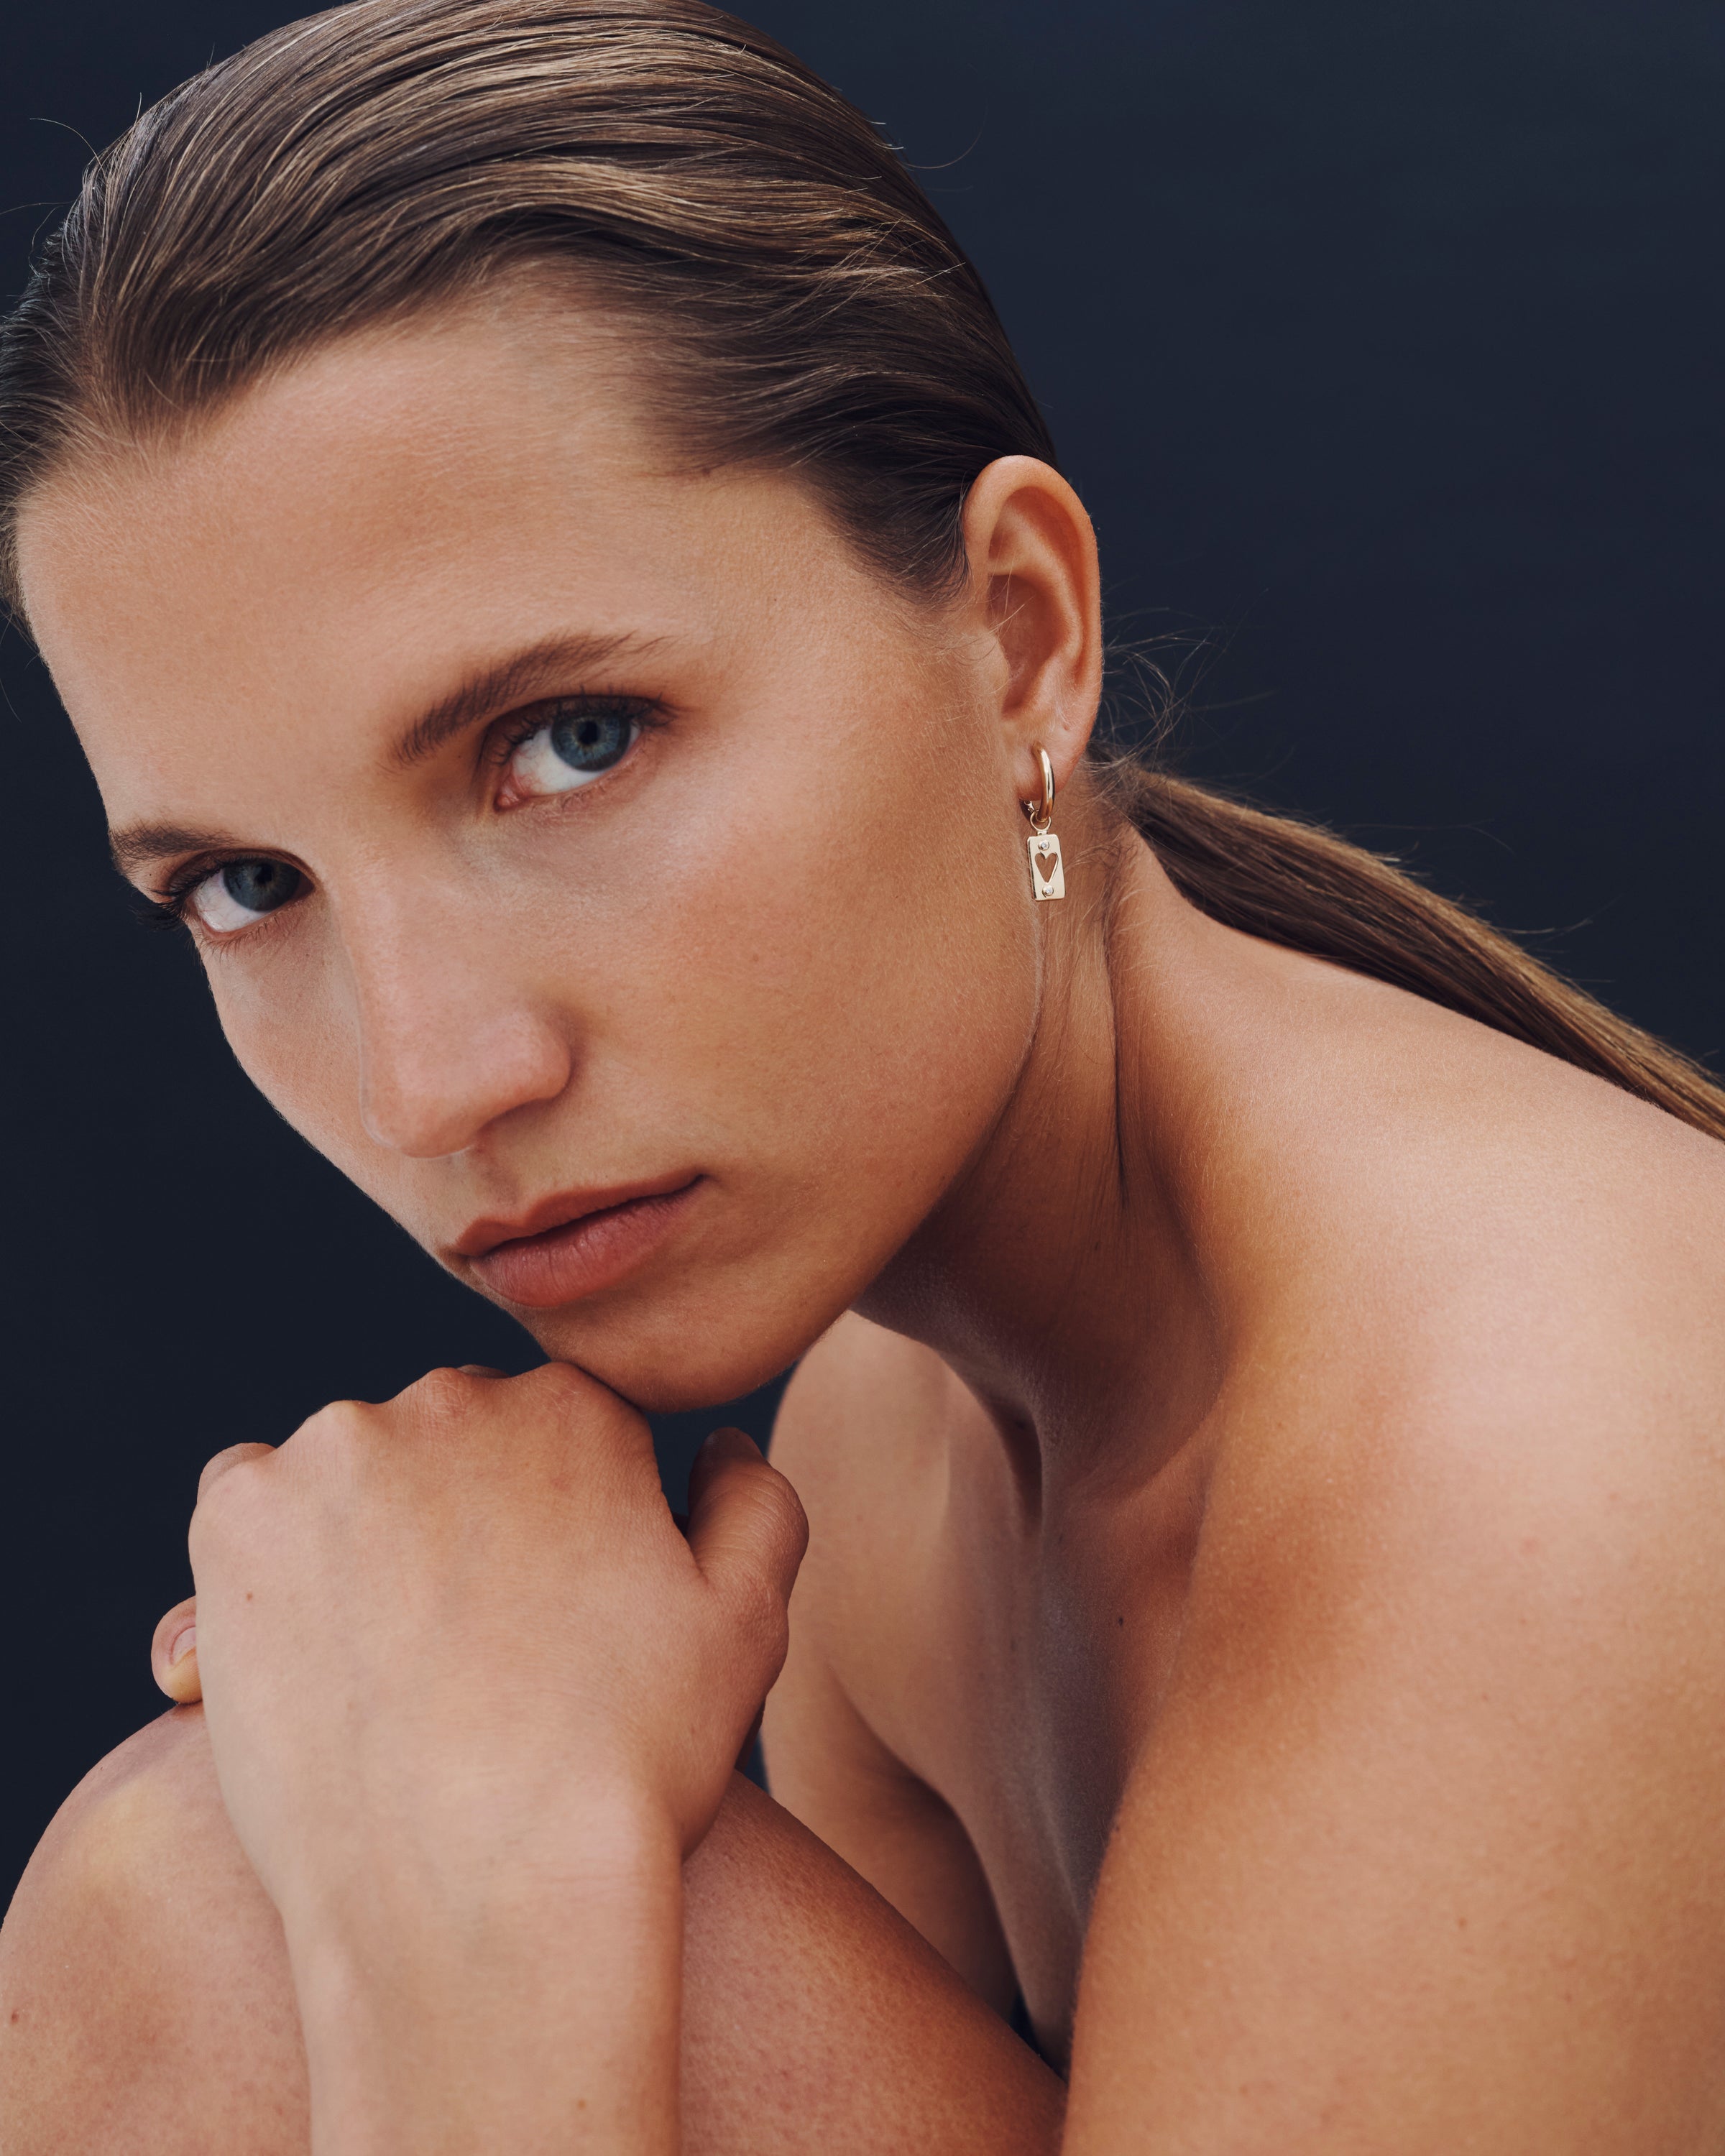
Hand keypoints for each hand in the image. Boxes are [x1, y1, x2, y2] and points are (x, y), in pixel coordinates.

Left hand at [178, 1361, 803, 1936]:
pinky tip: (309, 1659)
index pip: (556, 1439)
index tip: (547, 1626)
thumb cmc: (631, 1767)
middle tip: (469, 1657)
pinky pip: (244, 1509)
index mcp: (574, 1411)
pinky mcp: (239, 1517)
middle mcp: (452, 1402)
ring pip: (348, 1475)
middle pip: (449, 1447)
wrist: (483, 1899)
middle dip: (456, 1525)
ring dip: (361, 1539)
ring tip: (388, 1671)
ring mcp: (335, 1453)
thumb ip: (753, 1501)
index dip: (559, 1534)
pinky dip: (267, 1565)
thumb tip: (712, 1448)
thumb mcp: (748, 1624)